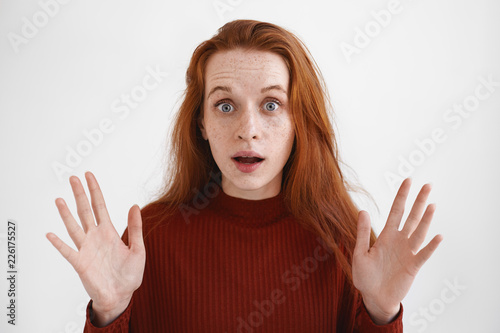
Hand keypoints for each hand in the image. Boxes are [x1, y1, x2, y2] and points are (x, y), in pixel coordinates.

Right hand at [46, 171, 145, 320]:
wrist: (122, 295)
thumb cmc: (130, 274)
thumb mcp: (138, 249)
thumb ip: (135, 228)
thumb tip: (135, 206)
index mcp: (109, 232)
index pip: (100, 206)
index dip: (94, 190)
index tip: (89, 175)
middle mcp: (95, 237)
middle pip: (85, 211)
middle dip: (79, 194)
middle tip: (72, 178)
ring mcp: (86, 249)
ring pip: (74, 227)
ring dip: (66, 214)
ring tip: (60, 199)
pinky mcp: (80, 263)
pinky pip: (68, 251)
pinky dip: (59, 243)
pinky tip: (50, 234)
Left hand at [352, 178, 442, 323]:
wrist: (373, 298)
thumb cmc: (365, 277)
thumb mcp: (360, 253)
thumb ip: (362, 233)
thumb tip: (364, 210)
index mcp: (386, 236)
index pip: (396, 212)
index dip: (402, 196)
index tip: (408, 181)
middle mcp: (399, 241)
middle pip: (411, 217)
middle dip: (418, 201)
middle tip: (427, 185)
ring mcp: (408, 253)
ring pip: (419, 232)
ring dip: (426, 219)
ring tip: (432, 204)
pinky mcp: (413, 266)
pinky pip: (423, 254)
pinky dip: (431, 246)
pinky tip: (438, 236)